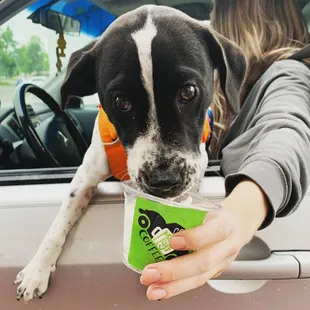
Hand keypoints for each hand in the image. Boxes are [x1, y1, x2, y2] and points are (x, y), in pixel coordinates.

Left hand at [140, 179, 268, 299]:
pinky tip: (161, 290)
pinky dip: (177, 288)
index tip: (172, 241)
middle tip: (150, 273)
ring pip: (200, 278)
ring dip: (173, 287)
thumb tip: (153, 217)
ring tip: (153, 291)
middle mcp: (226, 246)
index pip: (213, 231)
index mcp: (224, 224)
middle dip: (174, 270)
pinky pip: (197, 282)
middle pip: (203, 262)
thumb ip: (185, 212)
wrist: (238, 224)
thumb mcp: (205, 207)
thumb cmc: (215, 215)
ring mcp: (222, 263)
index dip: (193, 238)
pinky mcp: (216, 273)